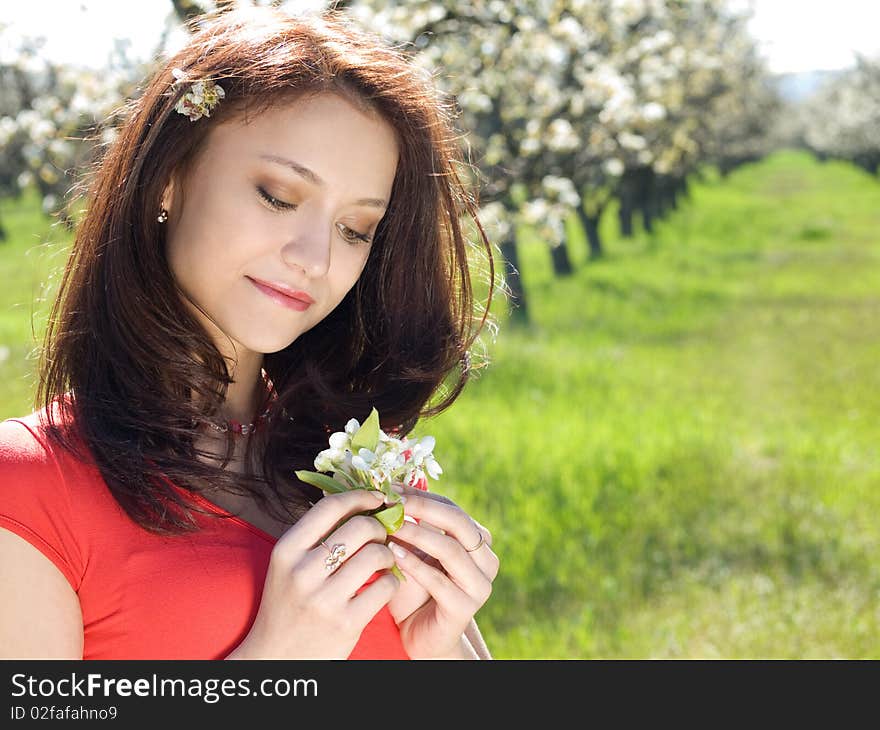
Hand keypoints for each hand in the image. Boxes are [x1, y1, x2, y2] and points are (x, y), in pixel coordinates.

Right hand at [228, 489, 399, 658]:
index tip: (377, 497)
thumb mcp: (288, 566)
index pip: (329, 508)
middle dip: (380, 527)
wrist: (278, 658)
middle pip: (360, 527)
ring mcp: (325, 600)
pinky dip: (391, 581)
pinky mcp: (346, 624)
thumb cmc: (289, 604)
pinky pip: (385, 586)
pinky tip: (383, 584)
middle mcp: (302, 573)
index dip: (360, 496)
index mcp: (286, 552)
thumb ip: (315, 535)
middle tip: (382, 535)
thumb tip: (357, 499)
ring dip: (388, 553)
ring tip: (384, 560)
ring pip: (376, 555)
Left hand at [386, 485, 498, 658]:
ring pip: (451, 550)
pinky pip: (439, 581)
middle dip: (423, 509)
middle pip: (459, 523)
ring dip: (418, 535)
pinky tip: (393, 555)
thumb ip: (411, 525)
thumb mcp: (414, 552)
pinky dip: (414, 565)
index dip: (422, 496)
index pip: (453, 509)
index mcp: (478, 542)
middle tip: (394, 502)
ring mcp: (479, 586)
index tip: (392, 489)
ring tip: (391, 526)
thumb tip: (390, 488)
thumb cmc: (414, 590)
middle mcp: (486, 561)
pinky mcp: (465, 609)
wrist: (418, 636)